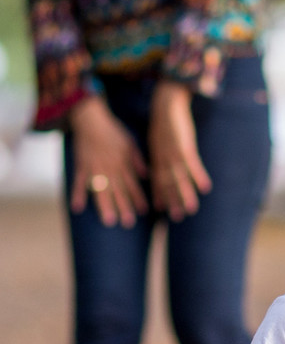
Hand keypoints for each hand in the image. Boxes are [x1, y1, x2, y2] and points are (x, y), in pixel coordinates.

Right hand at [67, 96, 148, 227]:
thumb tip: (147, 176)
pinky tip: (77, 208)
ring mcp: (95, 169)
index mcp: (123, 164)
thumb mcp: (131, 144)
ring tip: (108, 221)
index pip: (133, 185)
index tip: (143, 212)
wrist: (91, 120)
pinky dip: (78, 194)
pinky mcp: (81, 166)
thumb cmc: (113, 131)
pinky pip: (79, 182)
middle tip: (128, 223)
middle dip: (124, 208)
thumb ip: (138, 161)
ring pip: (101, 190)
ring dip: (105, 206)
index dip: (138, 198)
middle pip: (118, 191)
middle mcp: (111, 169)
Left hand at [148, 81, 211, 220]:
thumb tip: (163, 158)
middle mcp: (163, 157)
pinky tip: (205, 188)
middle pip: (168, 182)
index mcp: (157, 155)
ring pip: (179, 178)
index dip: (160, 194)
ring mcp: (173, 152)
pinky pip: (192, 164)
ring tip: (191, 209)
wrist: (167, 101)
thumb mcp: (158, 136)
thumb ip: (161, 150)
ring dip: (185, 194)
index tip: (161, 209)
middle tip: (177, 217)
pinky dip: (198, 176)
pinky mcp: (184, 145)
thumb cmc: (164, 117)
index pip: (158, 179)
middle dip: (172, 200)